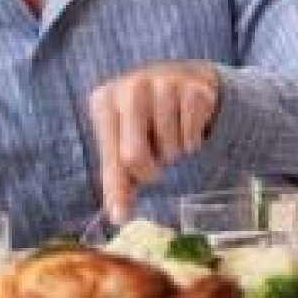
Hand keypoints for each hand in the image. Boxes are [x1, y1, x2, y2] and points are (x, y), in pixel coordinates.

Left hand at [89, 61, 218, 222]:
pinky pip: (192, 136)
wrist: (183, 80)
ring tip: (171, 136)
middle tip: (156, 164)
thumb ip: (118, 180)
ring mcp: (163, 84)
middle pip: (134, 155)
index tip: (129, 204)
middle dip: (150, 169)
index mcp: (104, 101)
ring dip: (174, 152)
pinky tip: (187, 127)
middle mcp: (131, 87)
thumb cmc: (145, 119)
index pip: (112, 157)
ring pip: (169, 147)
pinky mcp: (193, 88)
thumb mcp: (123, 143)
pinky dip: (192, 141)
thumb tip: (119, 217)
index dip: (124, 183)